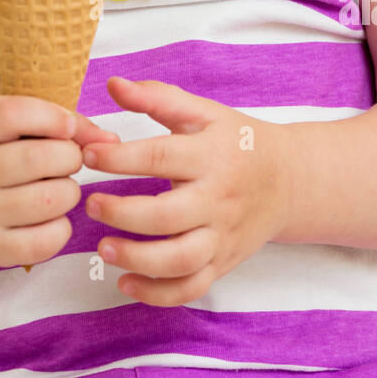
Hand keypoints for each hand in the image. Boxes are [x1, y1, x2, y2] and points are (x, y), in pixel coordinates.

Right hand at [0, 94, 119, 269]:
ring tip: (59, 188)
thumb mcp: (15, 126)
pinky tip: (51, 217)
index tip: (67, 126)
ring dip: (70, 192)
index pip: (13, 115)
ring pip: (50, 200)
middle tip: (67, 160)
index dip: (52, 117)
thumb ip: (63, 123)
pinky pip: (45, 241)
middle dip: (69, 157)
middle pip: (38, 159)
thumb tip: (112, 141)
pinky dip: (61, 228)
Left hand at [82, 77, 290, 305]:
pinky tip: (125, 283)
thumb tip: (113, 83)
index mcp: (212, 155)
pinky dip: (157, 294)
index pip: (160, 157)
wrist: (288, 180)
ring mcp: (222, 236)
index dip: (120, 158)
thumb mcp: (203, 112)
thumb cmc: (236, 141)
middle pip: (168, 216)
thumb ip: (157, 97)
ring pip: (180, 260)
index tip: (88, 155)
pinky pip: (191, 288)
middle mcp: (219, 199)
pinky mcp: (223, 263)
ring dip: (137, 259)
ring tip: (103, 248)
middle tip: (90, 205)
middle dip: (123, 214)